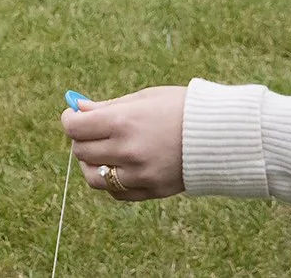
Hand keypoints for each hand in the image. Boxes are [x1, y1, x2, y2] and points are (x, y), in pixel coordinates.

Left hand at [62, 86, 186, 200]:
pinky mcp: (152, 191)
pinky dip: (112, 181)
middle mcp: (127, 151)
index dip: (69, 120)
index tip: (74, 116)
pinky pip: (117, 192)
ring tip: (102, 153)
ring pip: (94, 177)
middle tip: (91, 131)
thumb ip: (107, 107)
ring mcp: (139, 174)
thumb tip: (78, 109)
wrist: (221, 134)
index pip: (74, 128)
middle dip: (81, 140)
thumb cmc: (181, 108)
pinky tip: (120, 166)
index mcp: (121, 122)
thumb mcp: (142, 98)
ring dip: (92, 164)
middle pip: (81, 151)